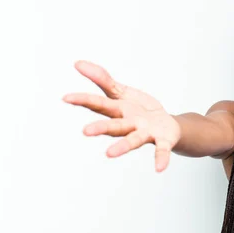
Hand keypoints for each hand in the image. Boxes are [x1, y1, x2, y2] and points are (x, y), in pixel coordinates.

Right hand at [63, 61, 180, 171]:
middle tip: (86, 131)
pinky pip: (161, 150)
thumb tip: (78, 63)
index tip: (66, 97)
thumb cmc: (140, 110)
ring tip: (110, 154)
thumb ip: (102, 79)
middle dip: (101, 128)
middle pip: (114, 125)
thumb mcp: (122, 92)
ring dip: (122, 147)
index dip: (83, 100)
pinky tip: (160, 169)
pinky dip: (160, 159)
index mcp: (118, 111)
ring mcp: (145, 133)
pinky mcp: (162, 140)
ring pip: (133, 139)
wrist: (167, 125)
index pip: (99, 105)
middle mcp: (129, 124)